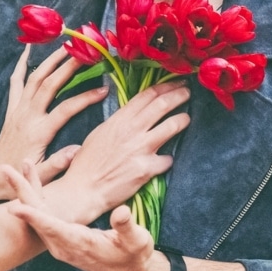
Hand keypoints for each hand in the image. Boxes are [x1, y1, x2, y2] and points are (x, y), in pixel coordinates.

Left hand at [0, 45, 108, 199]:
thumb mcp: (42, 175)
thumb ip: (59, 162)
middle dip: (67, 67)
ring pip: (34, 78)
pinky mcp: (12, 108)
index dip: (85, 98)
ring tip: (65, 45)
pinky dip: (21, 64)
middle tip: (85, 52)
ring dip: (49, 60)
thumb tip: (78, 150)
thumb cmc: (21, 176)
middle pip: (49, 85)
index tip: (104, 90)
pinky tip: (29, 50)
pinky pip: (16, 81)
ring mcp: (18, 109)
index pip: (66, 109)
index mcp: (39, 131)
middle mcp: (28, 115)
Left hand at [4, 162, 167, 270]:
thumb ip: (126, 226)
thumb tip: (121, 212)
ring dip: (25, 191)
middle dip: (21, 192)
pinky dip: (35, 197)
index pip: (51, 227)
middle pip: (36, 217)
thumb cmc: (135, 255)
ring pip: (36, 215)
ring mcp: (59, 243)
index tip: (15, 206)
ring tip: (15, 168)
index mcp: (79, 243)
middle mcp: (63, 245)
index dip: (33, 216)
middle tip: (4, 169)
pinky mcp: (60, 238)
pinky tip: (30, 181)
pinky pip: (42, 216)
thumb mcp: (137, 241)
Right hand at [43, 81, 189, 223]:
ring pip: (171, 126)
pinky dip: (168, 159)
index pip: (147, 95)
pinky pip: (167, 160)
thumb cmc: (87, 161)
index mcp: (120, 119)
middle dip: (179, 95)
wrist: (84, 188)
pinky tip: (167, 160)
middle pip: (162, 105)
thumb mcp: (100, 133)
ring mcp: (141, 149)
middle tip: (188, 92)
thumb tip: (132, 113)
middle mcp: (132, 130)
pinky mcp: (147, 169)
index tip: (175, 82)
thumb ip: (119, 121)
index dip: (164, 86)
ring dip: (183, 119)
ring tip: (186, 118)